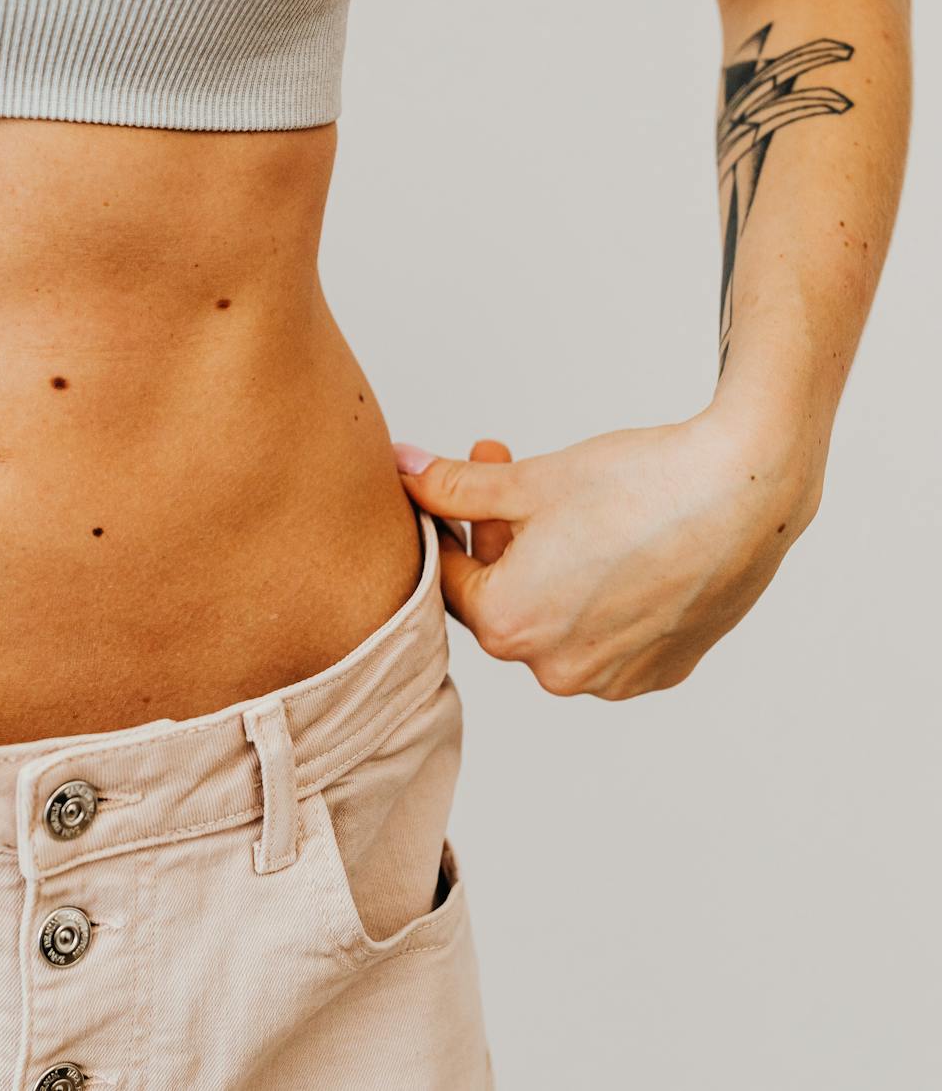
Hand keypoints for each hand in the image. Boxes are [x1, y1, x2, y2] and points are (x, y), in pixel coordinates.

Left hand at [391, 410, 820, 698]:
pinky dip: (600, 596)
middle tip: (511, 472)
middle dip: (500, 538)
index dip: (453, 524)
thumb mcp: (528, 481)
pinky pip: (608, 637)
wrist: (747, 489)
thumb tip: (402, 471)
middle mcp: (556, 671)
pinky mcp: (662, 672)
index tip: (466, 481)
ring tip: (573, 510)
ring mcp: (614, 679)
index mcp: (508, 627)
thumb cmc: (637, 482)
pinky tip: (619, 548)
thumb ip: (453, 487)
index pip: (453, 579)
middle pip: (504, 601)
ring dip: (550, 569)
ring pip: (556, 621)